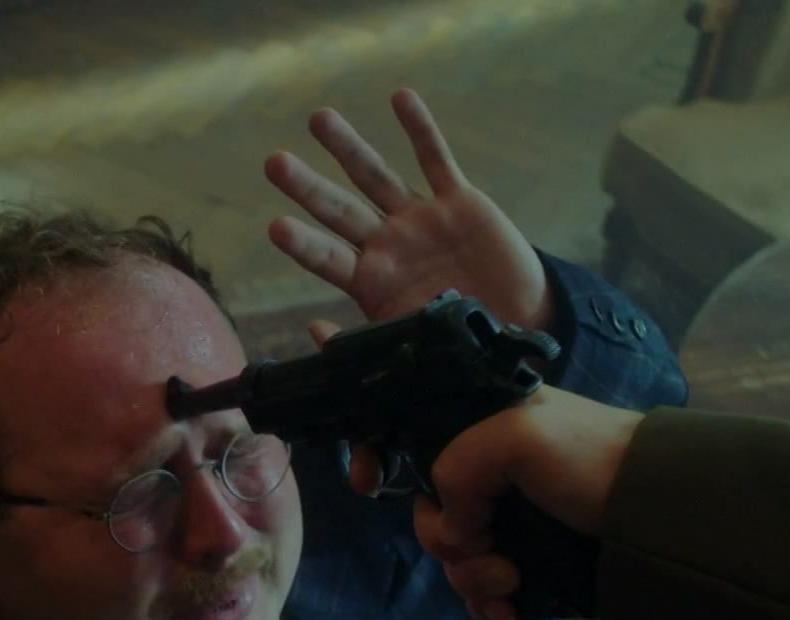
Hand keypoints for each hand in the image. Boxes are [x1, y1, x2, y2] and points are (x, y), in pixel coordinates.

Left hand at [265, 88, 553, 330]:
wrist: (516, 328)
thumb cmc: (457, 346)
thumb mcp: (408, 350)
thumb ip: (360, 343)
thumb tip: (312, 330)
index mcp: (371, 281)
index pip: (329, 258)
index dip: (305, 244)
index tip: (276, 228)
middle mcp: (388, 244)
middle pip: (339, 209)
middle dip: (308, 187)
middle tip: (274, 163)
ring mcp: (420, 219)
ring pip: (376, 176)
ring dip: (347, 147)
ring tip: (318, 119)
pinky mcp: (459, 202)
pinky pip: (436, 160)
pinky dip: (420, 130)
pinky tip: (400, 98)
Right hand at [412, 390, 644, 619]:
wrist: (661, 512)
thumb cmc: (590, 460)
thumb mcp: (518, 435)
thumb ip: (458, 467)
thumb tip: (451, 532)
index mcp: (490, 437)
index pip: (430, 470)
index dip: (429, 500)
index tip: (451, 516)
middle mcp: (498, 484)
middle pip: (440, 526)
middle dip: (455, 549)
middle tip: (491, 552)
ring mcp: (517, 530)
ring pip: (461, 565)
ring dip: (474, 580)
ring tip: (511, 582)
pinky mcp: (536, 570)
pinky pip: (488, 594)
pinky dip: (488, 605)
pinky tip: (508, 611)